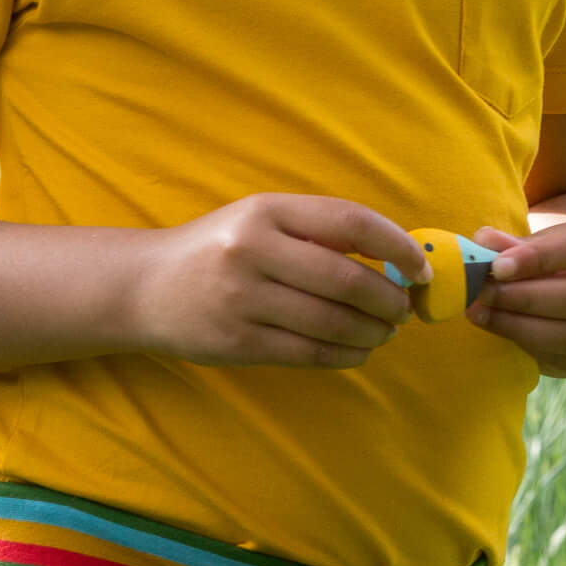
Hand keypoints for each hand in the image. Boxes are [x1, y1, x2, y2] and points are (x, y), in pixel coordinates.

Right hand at [130, 195, 430, 369]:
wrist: (145, 287)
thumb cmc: (217, 248)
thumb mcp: (260, 219)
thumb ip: (316, 231)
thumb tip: (395, 259)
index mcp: (266, 210)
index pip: (349, 222)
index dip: (396, 246)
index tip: (421, 267)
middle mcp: (253, 250)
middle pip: (346, 279)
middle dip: (390, 300)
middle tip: (405, 309)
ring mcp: (243, 299)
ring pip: (332, 322)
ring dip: (373, 332)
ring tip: (385, 332)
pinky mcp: (238, 343)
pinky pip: (309, 354)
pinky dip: (345, 355)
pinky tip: (358, 351)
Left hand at [465, 203, 565, 377]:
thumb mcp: (549, 234)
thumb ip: (517, 242)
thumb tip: (482, 244)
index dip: (544, 257)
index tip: (497, 266)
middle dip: (531, 298)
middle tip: (484, 294)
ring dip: (528, 329)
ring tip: (483, 314)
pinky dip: (537, 349)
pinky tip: (502, 333)